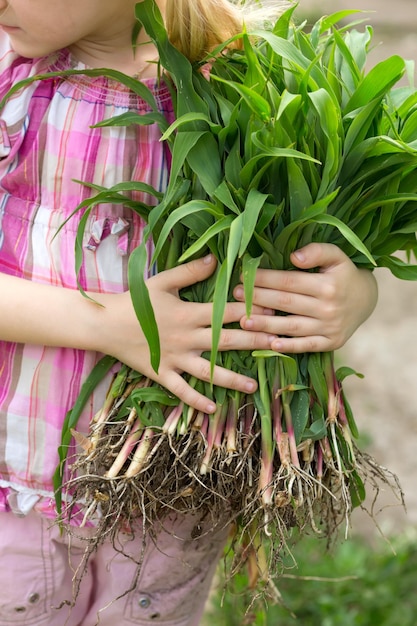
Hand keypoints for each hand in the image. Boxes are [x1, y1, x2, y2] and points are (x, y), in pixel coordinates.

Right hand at [97, 255, 274, 412]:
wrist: (104, 323)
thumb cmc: (134, 300)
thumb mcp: (161, 281)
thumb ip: (190, 271)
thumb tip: (216, 258)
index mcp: (188, 313)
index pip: (227, 312)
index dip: (252, 311)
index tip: (274, 311)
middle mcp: (185, 338)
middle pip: (225, 341)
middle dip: (254, 342)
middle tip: (279, 345)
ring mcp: (174, 358)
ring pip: (208, 371)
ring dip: (232, 379)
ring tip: (254, 387)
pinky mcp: (161, 373)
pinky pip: (181, 390)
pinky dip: (196, 400)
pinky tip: (213, 409)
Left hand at [233, 243, 377, 352]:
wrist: (367, 300)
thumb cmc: (344, 274)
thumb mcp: (337, 257)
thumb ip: (317, 251)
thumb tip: (293, 257)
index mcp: (328, 284)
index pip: (288, 281)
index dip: (264, 279)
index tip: (243, 276)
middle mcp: (328, 307)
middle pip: (286, 303)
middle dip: (258, 299)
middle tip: (235, 296)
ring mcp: (330, 327)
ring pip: (291, 326)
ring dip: (266, 325)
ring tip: (243, 321)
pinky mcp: (332, 343)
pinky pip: (307, 346)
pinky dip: (289, 346)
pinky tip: (270, 344)